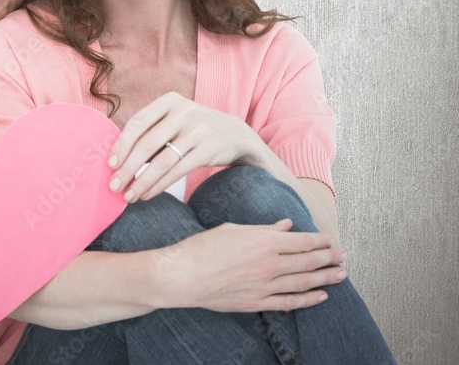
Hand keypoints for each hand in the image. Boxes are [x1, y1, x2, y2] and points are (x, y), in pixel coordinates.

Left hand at [108, 92, 265, 200]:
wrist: (235, 134)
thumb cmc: (193, 129)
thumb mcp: (174, 119)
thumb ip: (150, 131)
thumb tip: (117, 158)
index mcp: (169, 101)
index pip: (138, 123)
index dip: (121, 144)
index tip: (109, 164)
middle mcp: (183, 112)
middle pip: (147, 143)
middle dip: (127, 168)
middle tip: (113, 186)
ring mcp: (198, 131)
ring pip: (162, 161)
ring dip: (142, 181)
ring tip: (129, 196)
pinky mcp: (208, 150)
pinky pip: (178, 171)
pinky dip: (159, 185)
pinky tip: (147, 194)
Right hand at [156, 220, 346, 312]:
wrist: (184, 275)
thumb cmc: (204, 247)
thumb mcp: (234, 229)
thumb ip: (264, 229)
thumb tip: (286, 225)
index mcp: (264, 242)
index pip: (302, 241)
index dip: (320, 241)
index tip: (331, 240)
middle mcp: (270, 264)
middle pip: (308, 261)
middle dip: (329, 258)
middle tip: (344, 257)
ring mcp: (265, 286)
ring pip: (304, 282)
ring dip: (325, 278)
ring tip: (340, 275)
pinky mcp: (258, 302)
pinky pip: (290, 302)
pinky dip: (308, 300)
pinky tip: (321, 296)